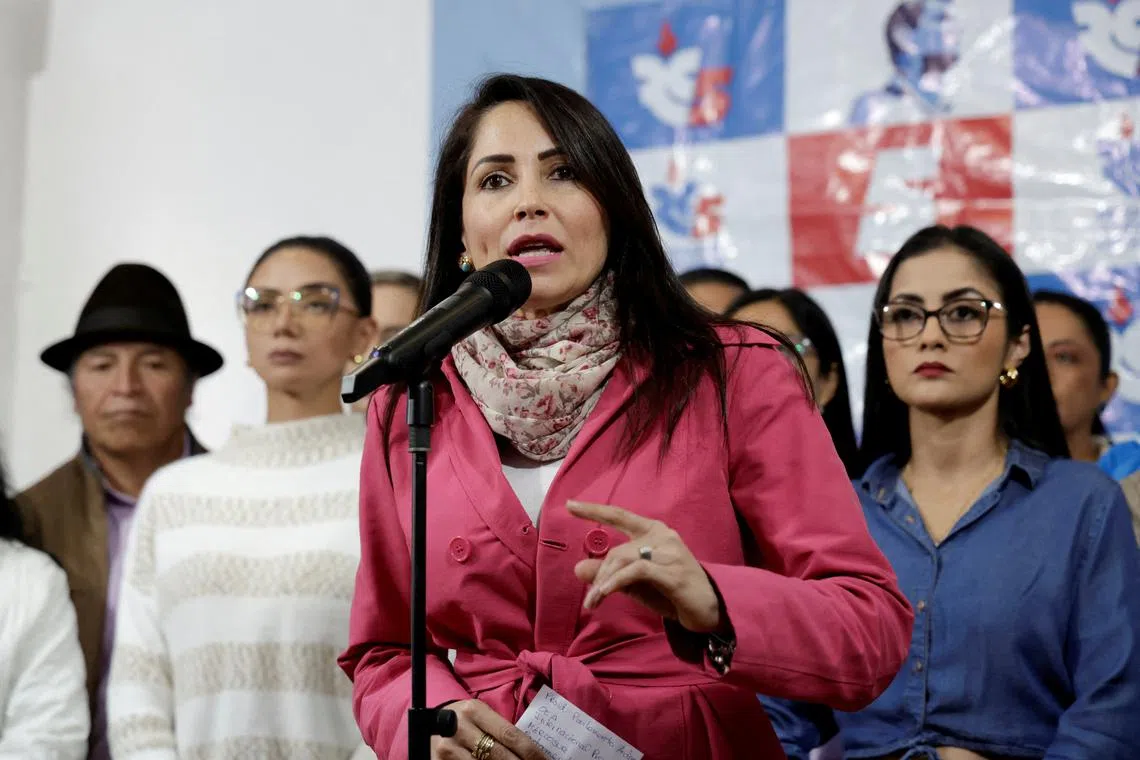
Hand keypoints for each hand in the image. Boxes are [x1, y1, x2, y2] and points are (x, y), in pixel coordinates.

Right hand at [431, 699, 547, 759]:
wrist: (431, 724)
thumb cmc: (466, 720)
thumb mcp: (481, 716)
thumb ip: (501, 728)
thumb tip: (533, 750)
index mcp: (475, 710)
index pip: (510, 734)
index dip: (530, 751)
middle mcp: (459, 727)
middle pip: (499, 755)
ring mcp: (448, 747)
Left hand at [568, 500, 723, 633]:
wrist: (711, 609)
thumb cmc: (672, 593)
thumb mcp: (636, 583)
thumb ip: (610, 574)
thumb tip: (578, 569)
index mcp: (654, 532)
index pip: (620, 515)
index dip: (594, 510)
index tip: (570, 505)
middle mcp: (662, 536)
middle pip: (617, 550)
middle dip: (599, 575)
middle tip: (589, 600)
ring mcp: (669, 553)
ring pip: (623, 559)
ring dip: (603, 583)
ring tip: (594, 602)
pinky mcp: (672, 573)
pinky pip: (635, 571)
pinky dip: (616, 581)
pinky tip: (605, 593)